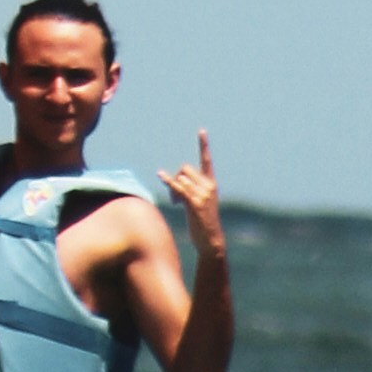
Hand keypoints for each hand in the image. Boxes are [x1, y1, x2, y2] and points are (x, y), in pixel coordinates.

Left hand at [161, 134, 224, 263]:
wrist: (211, 240)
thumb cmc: (203, 222)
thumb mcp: (199, 203)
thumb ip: (189, 190)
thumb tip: (174, 183)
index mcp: (211, 184)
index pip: (206, 161)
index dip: (203, 145)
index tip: (202, 130)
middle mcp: (208, 186)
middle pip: (185, 169)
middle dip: (176, 178)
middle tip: (174, 195)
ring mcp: (202, 194)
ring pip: (180, 178)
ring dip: (172, 188)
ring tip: (175, 201)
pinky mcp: (195, 203)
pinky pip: (179, 187)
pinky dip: (168, 181)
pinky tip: (160, 175)